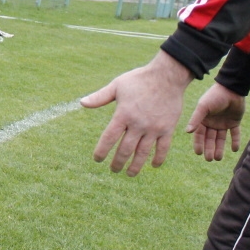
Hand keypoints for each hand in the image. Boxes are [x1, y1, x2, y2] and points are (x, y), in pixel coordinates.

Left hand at [81, 51, 193, 175]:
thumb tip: (81, 103)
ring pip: (143, 153)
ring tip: (129, 173)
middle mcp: (138, 124)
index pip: (109, 138)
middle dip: (118, 163)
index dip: (102, 151)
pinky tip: (152, 165)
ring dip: (135, 166)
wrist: (167, 75)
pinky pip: (163, 148)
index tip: (97, 159)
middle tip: (113, 169)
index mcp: (123, 114)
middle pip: (125, 150)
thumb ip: (100, 97)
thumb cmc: (139, 79)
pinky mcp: (167, 128)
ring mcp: (154, 128)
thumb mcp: (117, 85)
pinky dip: (158, 159)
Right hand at [186, 83, 244, 160]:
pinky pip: (234, 134)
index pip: (200, 135)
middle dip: (209, 149)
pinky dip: (234, 141)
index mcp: (203, 119)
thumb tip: (187, 131)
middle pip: (210, 139)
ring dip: (220, 148)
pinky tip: (234, 149)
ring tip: (218, 158)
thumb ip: (196, 119)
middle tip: (209, 159)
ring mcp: (223, 123)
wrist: (231, 88)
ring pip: (221, 138)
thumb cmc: (214, 96)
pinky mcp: (234, 122)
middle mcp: (212, 123)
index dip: (199, 144)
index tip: (199, 153)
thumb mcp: (203, 107)